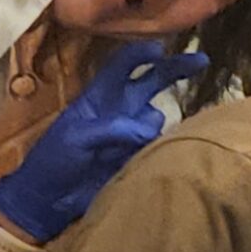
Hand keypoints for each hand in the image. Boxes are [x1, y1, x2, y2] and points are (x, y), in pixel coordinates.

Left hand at [0, 39, 208, 243]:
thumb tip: (150, 127)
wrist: (47, 201)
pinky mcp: (135, 155)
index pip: (123, 64)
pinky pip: (156, 143)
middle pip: (152, 80)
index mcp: (99, 96)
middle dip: (175, 68)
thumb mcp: (76, 137)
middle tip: (202, 61)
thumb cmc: (54, 161)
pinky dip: (155, 146)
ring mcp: (129, 132)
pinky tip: (140, 156)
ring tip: (127, 147)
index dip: (142, 53)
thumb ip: (114, 127)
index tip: (162, 50)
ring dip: (150, 126)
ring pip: (156, 116)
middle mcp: (119, 108)